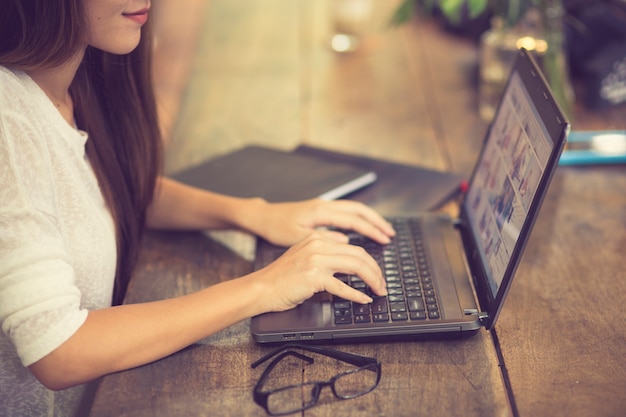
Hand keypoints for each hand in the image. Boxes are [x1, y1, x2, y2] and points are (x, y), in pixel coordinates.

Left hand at [248, 198, 394, 246]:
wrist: (262, 217)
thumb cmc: (276, 227)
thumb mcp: (297, 238)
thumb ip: (323, 239)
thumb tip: (347, 242)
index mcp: (321, 211)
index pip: (354, 219)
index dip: (372, 230)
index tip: (385, 239)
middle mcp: (325, 205)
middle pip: (359, 210)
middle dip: (377, 222)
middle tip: (390, 234)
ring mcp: (323, 206)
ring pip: (354, 209)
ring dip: (370, 219)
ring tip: (383, 231)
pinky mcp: (320, 210)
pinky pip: (346, 212)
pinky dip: (359, 219)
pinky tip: (363, 228)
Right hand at [250, 232, 387, 311]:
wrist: (261, 288)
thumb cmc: (281, 278)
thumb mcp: (304, 256)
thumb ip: (324, 252)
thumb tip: (348, 252)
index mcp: (317, 239)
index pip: (353, 248)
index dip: (370, 262)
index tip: (376, 274)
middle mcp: (318, 246)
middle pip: (359, 255)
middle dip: (376, 271)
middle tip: (383, 284)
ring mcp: (316, 260)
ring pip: (356, 267)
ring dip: (372, 280)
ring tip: (379, 291)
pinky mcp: (314, 277)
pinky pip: (342, 286)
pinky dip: (356, 295)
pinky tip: (364, 299)